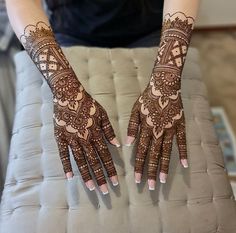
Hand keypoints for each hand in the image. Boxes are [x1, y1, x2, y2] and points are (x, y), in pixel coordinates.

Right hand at [53, 76, 119, 194]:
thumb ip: (109, 130)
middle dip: (100, 176)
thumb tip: (117, 145)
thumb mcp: (102, 114)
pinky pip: (63, 154)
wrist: (69, 95)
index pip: (105, 155)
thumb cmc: (88, 104)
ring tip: (91, 187)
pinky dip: (66, 166)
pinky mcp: (60, 138)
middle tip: (105, 191)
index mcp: (96, 133)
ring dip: (86, 174)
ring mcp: (72, 139)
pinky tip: (69, 177)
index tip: (115, 181)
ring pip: (80, 161)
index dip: (110, 169)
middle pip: (94, 161)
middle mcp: (85, 139)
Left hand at [126, 73, 187, 188]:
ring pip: (166, 151)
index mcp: (146, 128)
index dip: (139, 165)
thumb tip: (128, 144)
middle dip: (150, 171)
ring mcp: (170, 129)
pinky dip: (183, 153)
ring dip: (164, 166)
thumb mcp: (135, 110)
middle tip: (149, 186)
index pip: (141, 151)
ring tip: (162, 180)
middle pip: (153, 155)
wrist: (164, 85)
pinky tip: (185, 164)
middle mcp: (158, 131)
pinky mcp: (180, 125)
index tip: (137, 179)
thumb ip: (132, 127)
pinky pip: (182, 141)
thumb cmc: (147, 98)